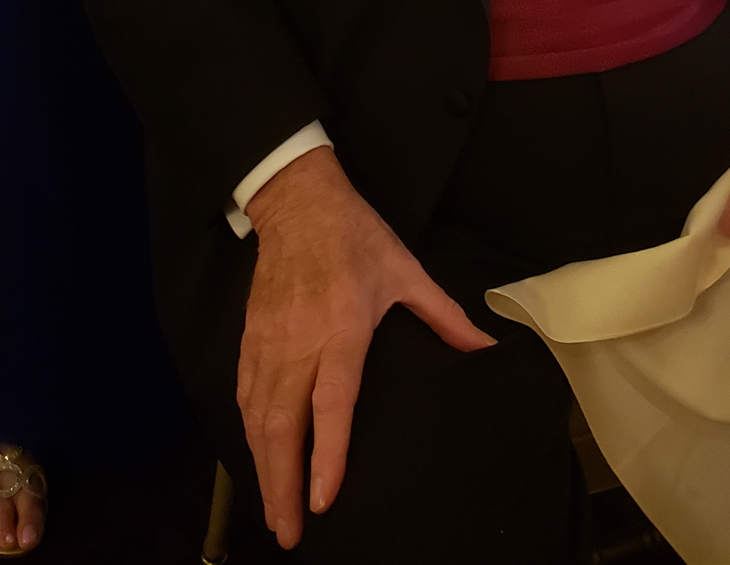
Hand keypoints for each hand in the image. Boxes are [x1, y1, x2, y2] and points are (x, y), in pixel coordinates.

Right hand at [239, 147, 493, 548]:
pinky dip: (247, 434)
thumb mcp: (405, 270)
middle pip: (283, 425)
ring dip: (262, 469)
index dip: (326, 454)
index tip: (322, 499)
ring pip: (257, 416)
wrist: (297, 199)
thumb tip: (486, 349)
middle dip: (282, 484)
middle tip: (288, 532)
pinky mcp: (249, 336)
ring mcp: (269, 341)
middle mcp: (299, 342)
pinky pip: (243, 395)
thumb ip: (444, 316)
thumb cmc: (354, 235)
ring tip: (272, 512)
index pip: (330, 404)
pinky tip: (255, 460)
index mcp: (340, 327)